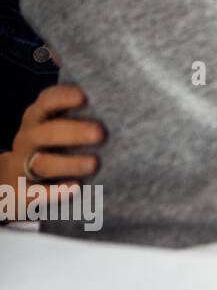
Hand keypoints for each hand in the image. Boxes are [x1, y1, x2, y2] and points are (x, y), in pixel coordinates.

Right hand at [1, 84, 102, 221]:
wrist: (16, 183)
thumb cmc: (53, 147)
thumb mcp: (59, 128)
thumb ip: (83, 117)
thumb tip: (126, 108)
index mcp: (38, 117)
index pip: (47, 101)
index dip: (63, 97)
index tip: (83, 96)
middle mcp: (28, 138)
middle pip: (47, 132)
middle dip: (73, 132)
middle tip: (100, 134)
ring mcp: (22, 166)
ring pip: (43, 164)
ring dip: (69, 163)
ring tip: (94, 164)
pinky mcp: (23, 192)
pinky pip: (37, 193)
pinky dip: (56, 192)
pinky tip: (76, 188)